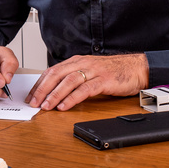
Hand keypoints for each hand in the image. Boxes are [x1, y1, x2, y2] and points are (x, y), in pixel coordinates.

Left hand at [25, 53, 148, 110]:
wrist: (138, 68)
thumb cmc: (114, 72)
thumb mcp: (90, 71)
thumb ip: (75, 78)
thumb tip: (56, 92)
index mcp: (77, 61)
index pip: (52, 71)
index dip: (39, 84)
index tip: (31, 96)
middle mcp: (83, 63)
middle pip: (56, 75)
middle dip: (42, 89)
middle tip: (33, 102)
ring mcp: (93, 71)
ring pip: (68, 82)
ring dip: (55, 94)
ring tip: (46, 106)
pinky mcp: (104, 80)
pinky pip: (84, 89)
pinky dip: (72, 98)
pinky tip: (64, 106)